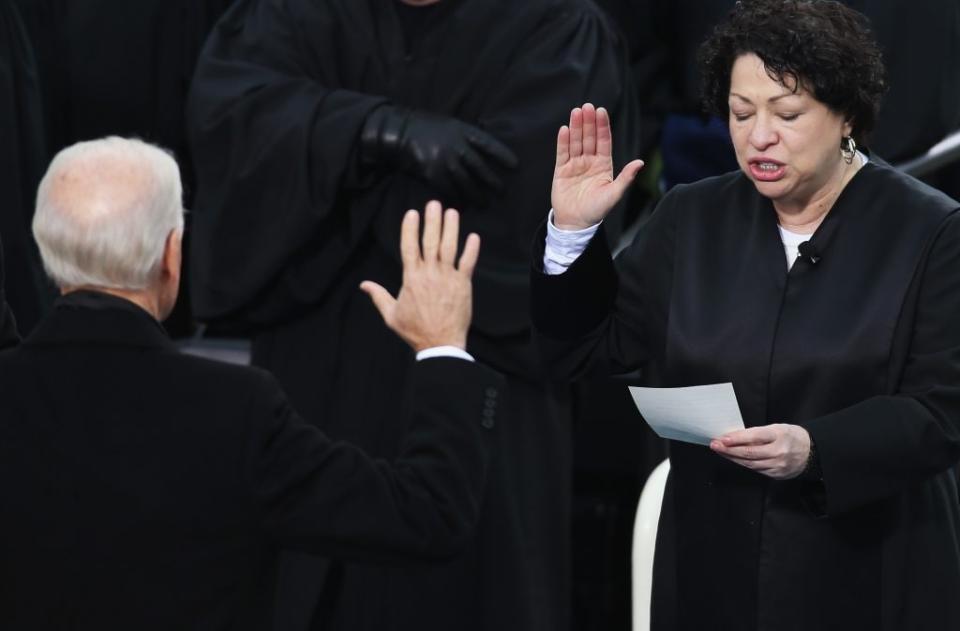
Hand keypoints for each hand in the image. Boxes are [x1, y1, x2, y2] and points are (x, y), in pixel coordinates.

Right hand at [361, 200, 479, 351]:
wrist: (440, 344)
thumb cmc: (415, 331)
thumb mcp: (391, 315)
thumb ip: (379, 296)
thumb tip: (363, 285)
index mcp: (411, 278)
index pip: (409, 247)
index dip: (410, 228)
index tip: (411, 213)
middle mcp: (429, 274)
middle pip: (430, 241)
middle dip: (432, 221)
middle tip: (433, 204)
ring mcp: (447, 278)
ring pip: (449, 247)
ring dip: (451, 228)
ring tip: (452, 212)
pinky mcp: (463, 285)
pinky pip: (468, 263)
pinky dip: (471, 249)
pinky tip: (473, 236)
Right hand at [362, 106, 517, 203]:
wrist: (402, 131)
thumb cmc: (428, 126)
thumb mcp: (451, 124)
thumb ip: (466, 136)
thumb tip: (483, 151)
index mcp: (463, 131)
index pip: (488, 145)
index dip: (503, 155)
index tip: (515, 166)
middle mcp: (457, 146)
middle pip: (480, 168)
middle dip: (493, 182)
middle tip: (502, 193)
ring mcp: (445, 161)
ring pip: (467, 182)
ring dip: (478, 195)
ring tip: (486, 204)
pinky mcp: (433, 173)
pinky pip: (450, 190)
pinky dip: (458, 199)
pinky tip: (465, 206)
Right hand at [551, 103, 643, 229]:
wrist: (576, 223)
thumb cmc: (597, 211)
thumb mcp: (614, 194)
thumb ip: (626, 177)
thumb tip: (640, 162)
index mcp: (603, 165)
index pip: (604, 141)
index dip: (602, 126)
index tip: (601, 111)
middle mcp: (589, 161)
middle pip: (589, 138)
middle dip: (588, 122)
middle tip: (587, 107)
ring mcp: (575, 165)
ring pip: (576, 142)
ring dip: (575, 127)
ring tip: (576, 112)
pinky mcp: (561, 170)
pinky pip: (562, 153)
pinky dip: (563, 141)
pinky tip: (564, 129)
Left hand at [710, 424, 810, 479]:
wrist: (813, 452)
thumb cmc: (791, 436)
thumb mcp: (777, 428)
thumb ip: (758, 433)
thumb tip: (735, 437)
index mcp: (780, 435)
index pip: (754, 437)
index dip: (737, 439)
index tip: (722, 438)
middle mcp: (779, 452)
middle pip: (749, 453)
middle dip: (729, 449)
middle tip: (715, 445)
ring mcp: (778, 465)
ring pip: (750, 463)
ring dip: (733, 458)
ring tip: (720, 451)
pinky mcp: (777, 475)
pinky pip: (756, 469)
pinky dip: (743, 464)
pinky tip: (734, 459)